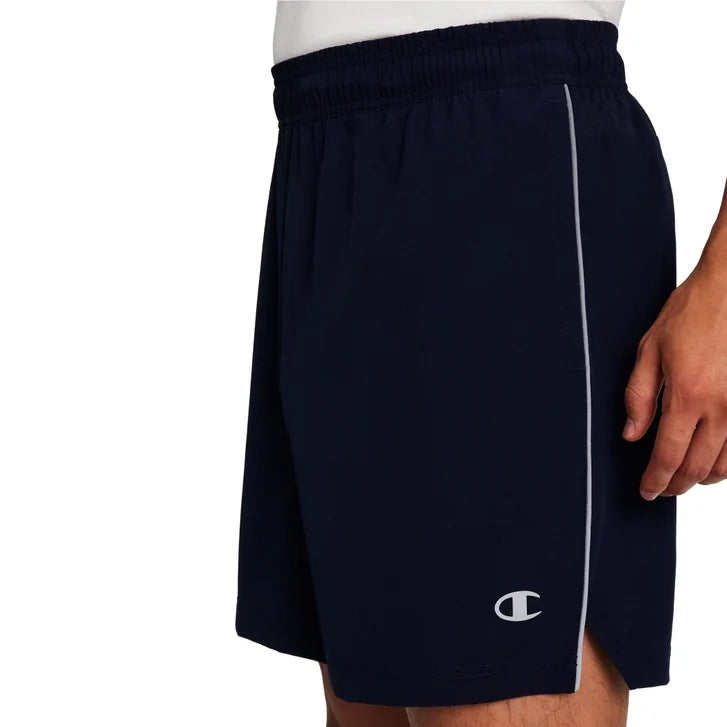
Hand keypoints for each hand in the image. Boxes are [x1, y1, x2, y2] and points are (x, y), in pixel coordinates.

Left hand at [623, 257, 726, 499]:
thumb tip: (632, 434)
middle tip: (662, 488)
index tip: (646, 491)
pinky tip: (715, 459)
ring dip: (704, 478)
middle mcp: (722, 407)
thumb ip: (639, 397)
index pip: (668, 456)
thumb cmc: (692, 312)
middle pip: (698, 468)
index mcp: (688, 395)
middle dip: (676, 485)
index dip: (655, 481)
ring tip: (685, 478)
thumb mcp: (650, 349)